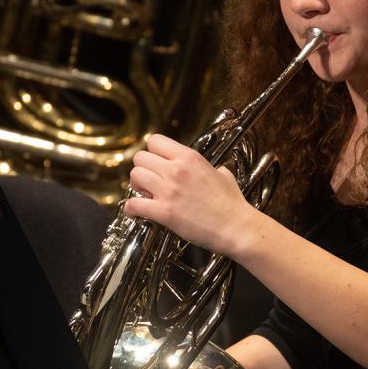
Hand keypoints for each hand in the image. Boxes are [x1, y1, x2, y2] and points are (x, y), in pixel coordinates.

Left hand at [122, 133, 260, 255]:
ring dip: (137, 187)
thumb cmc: (232, 204)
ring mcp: (169, 190)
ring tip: (146, 195)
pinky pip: (133, 204)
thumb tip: (213, 170)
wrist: (236, 227)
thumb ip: (211, 168)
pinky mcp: (164, 212)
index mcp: (190, 157)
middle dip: (142, 169)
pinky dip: (131, 209)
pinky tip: (138, 212)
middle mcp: (176, 170)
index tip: (156, 163)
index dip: (152, 153)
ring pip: (134, 176)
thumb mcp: (223, 175)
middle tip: (149, 182)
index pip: (155, 141)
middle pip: (140, 157)